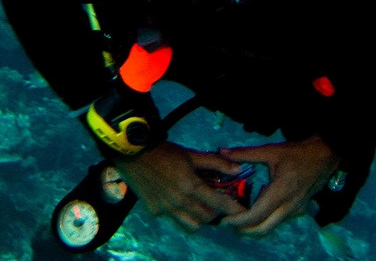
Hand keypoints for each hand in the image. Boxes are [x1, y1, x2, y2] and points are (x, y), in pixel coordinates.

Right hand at [113, 141, 246, 231]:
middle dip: (215, 212)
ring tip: (198, 206)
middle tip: (216, 204)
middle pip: (206, 217)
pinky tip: (177, 201)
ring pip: (190, 225)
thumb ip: (216, 163)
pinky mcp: (154, 211)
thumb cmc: (165, 152)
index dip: (232, 209)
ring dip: (198, 218)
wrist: (134, 154)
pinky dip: (179, 213)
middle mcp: (179, 201)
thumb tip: (237, 169)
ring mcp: (165, 209)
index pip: (218, 203)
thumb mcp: (192, 154)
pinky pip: (172, 218)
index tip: (241, 212)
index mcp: (190, 186)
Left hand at [218, 135, 340, 236]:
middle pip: (263, 229)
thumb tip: (222, 151)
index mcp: (280, 192)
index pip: (256, 215)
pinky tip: (259, 205)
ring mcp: (296, 210)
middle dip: (244, 230)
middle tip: (229, 223)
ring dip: (255, 226)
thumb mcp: (270, 151)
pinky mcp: (300, 210)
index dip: (238, 221)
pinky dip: (266, 219)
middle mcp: (289, 206)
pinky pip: (280, 220)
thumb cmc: (298, 153)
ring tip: (240, 216)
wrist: (325, 155)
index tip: (224, 220)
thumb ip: (245, 153)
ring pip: (272, 227)